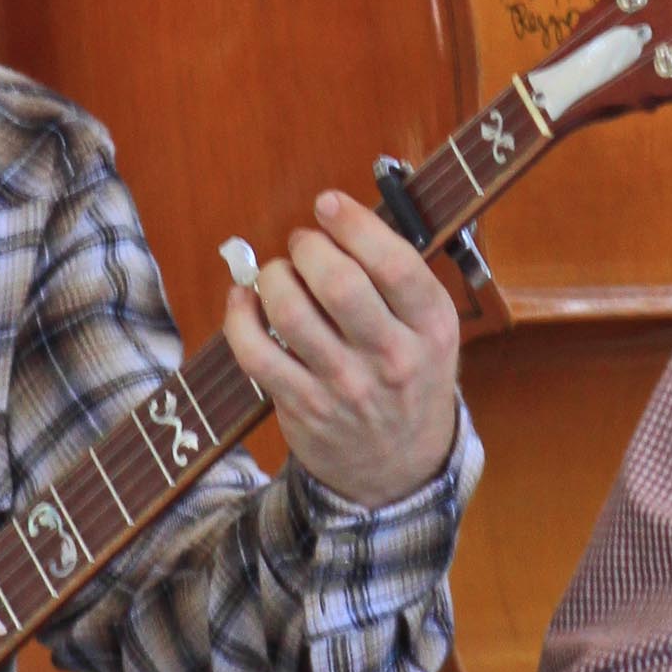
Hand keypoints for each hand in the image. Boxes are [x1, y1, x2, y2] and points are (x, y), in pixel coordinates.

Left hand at [224, 193, 462, 513]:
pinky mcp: (302, 406)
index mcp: (432, 327)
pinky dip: (239, 315)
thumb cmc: (410, 379)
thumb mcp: (431, 332)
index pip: (394, 264)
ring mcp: (345, 386)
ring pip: (291, 313)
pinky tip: (244, 300)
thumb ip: (399, 279)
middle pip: (339, 283)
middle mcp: (392, 357)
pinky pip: (255, 352)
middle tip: (304, 244)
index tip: (329, 205)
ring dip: (274, 277)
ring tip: (279, 275)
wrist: (399, 467)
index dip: (354, 224)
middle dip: (309, 247)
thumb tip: (340, 218)